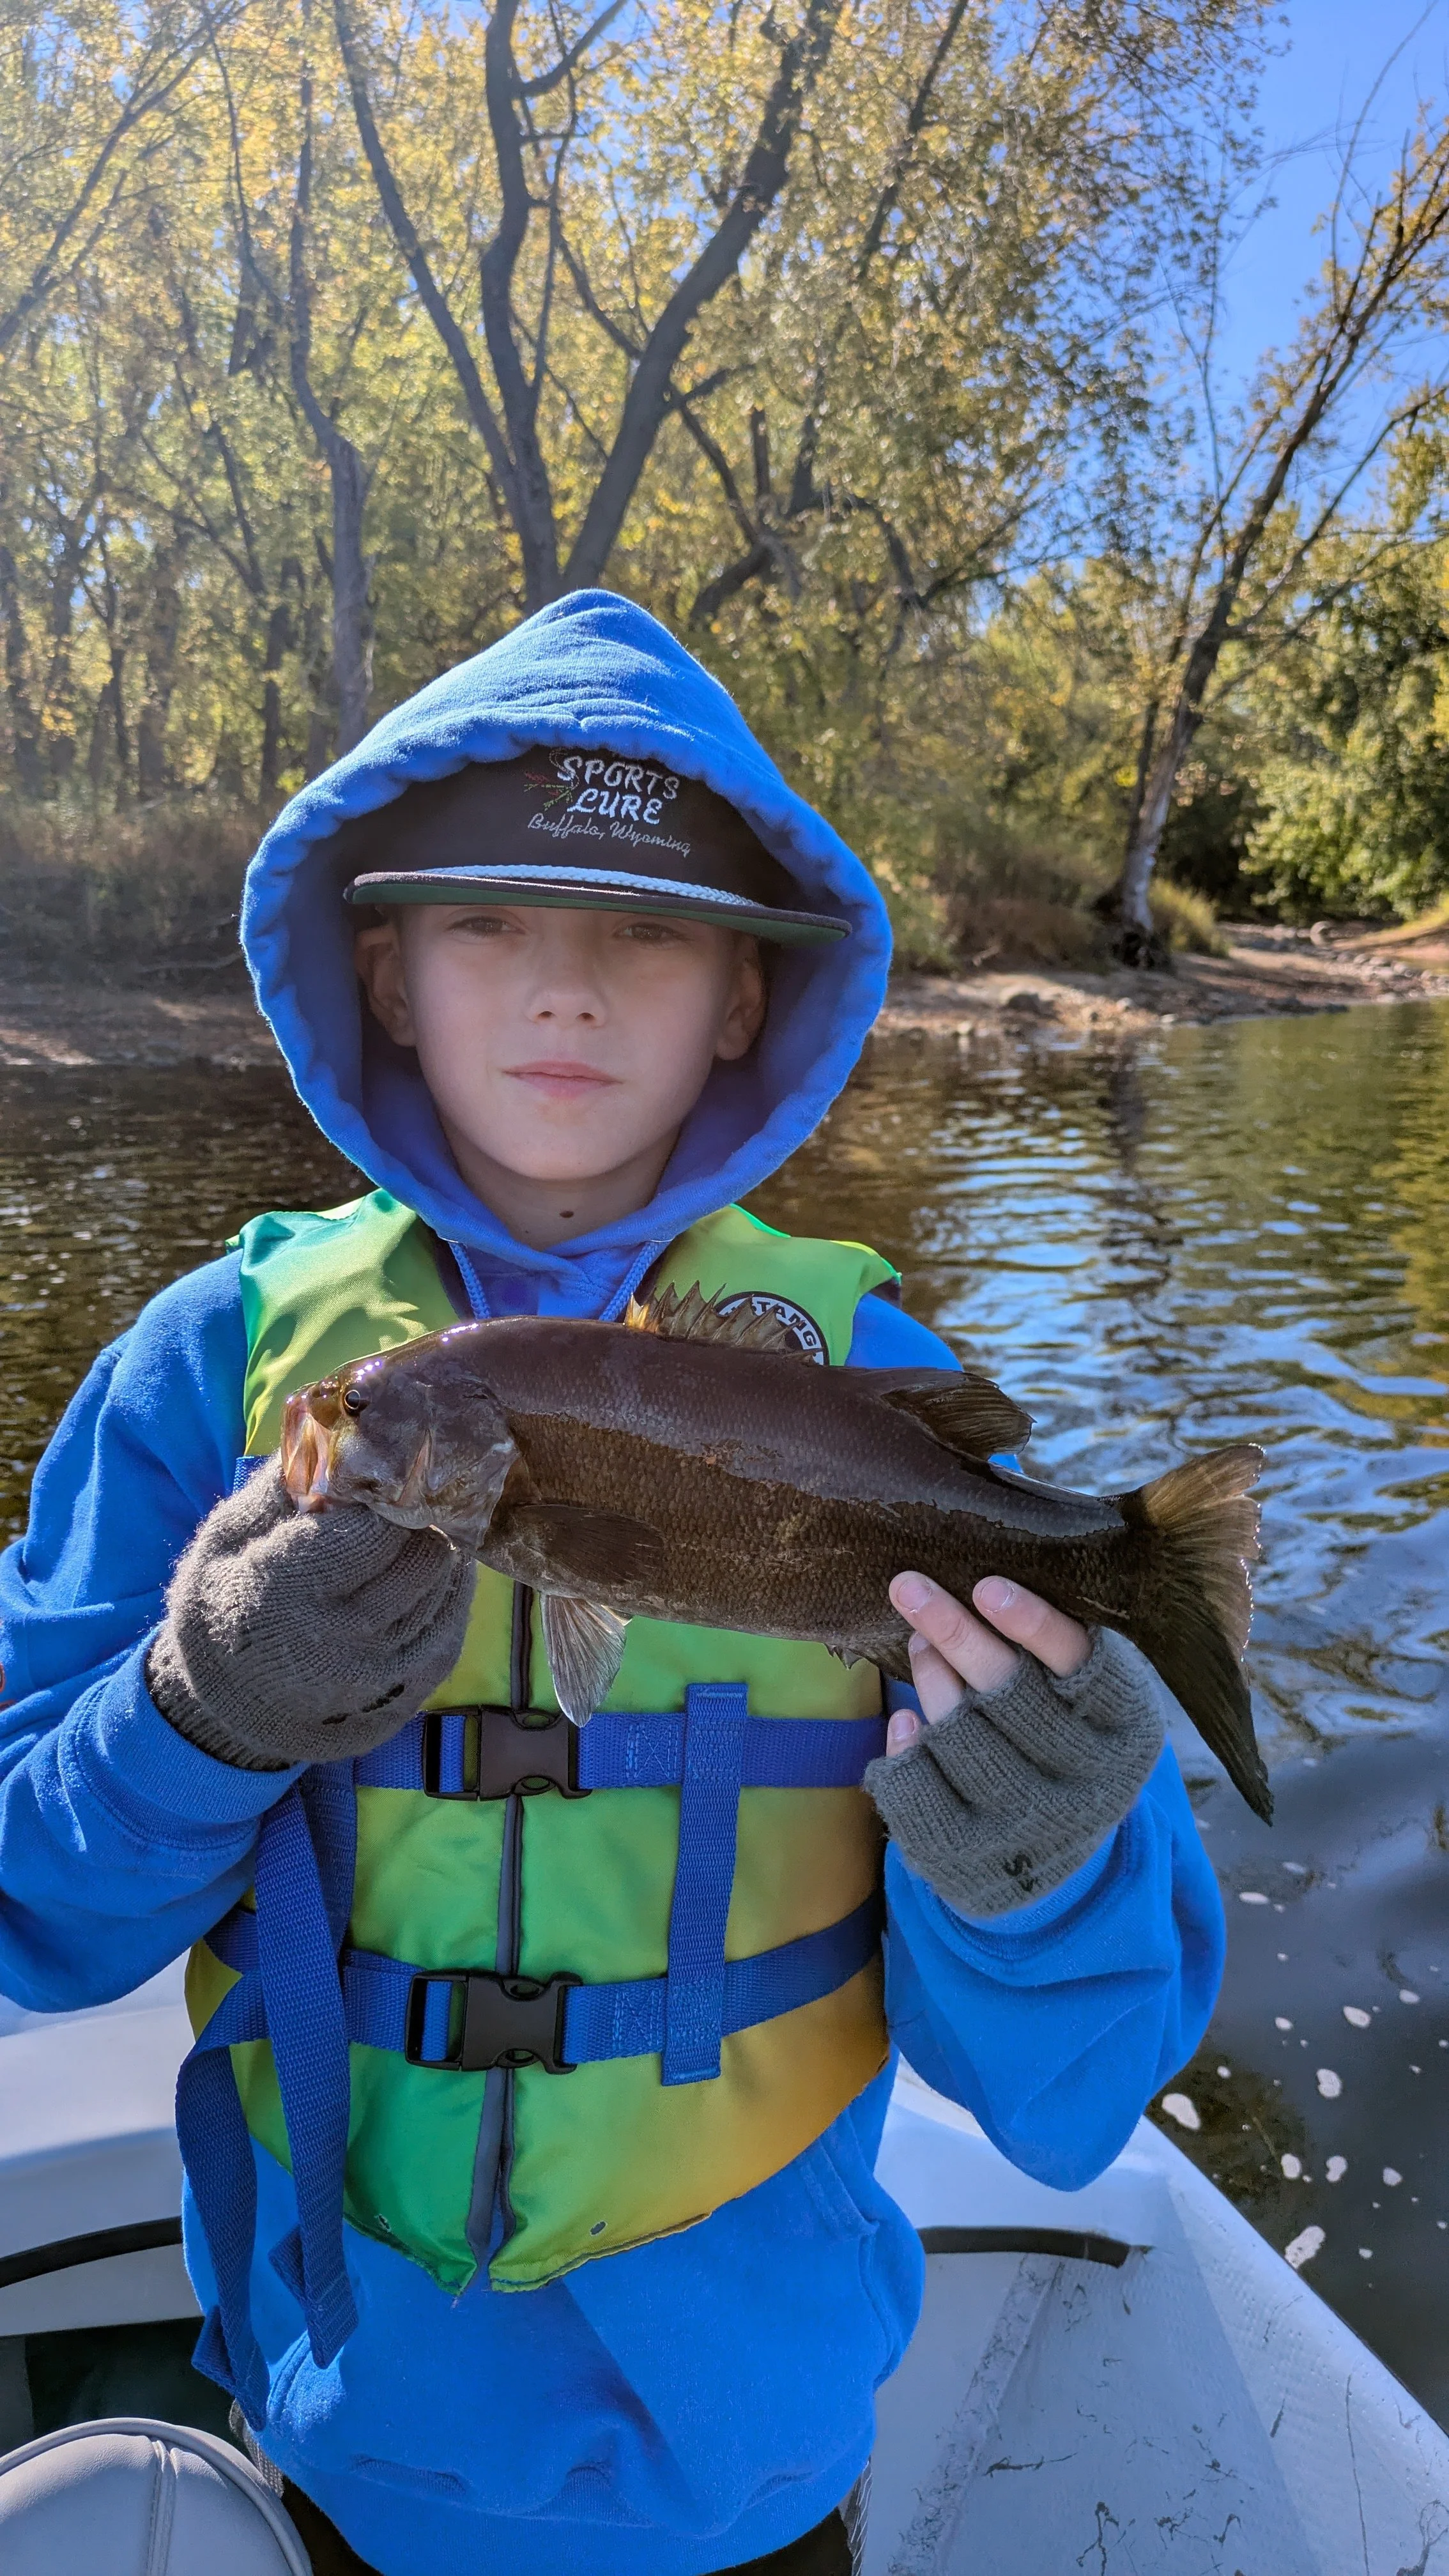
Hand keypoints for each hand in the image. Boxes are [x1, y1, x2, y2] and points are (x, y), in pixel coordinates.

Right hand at [147, 1460, 473, 1770]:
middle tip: (402, 1504)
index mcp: (285, 1591)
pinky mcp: (402, 1702)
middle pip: (425, 1553)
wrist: (219, 1710)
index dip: (393, 1489)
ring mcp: (377, 1679)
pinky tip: (421, 1577)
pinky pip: (451, 1632)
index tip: (391, 1469)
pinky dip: (446, 1596)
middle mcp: (339, 1640)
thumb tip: (336, 1429)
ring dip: (435, 1553)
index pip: (379, 1523)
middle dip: (418, 1520)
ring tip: (407, 1537)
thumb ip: (282, 1486)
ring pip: (446, 1589)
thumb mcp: (225, 1538)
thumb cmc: (220, 1606)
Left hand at [864, 1573, 1161, 1917]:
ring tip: (919, 1642)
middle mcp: (1088, 1781)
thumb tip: (977, 1588)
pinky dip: (904, 1748)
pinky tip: (904, 1722)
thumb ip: (1054, 1650)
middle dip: (954, 1633)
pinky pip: (920, 1792)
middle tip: (909, 1587)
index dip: (1034, 1625)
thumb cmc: (1070, 1739)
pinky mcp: (976, 1856)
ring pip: (961, 1737)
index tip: (986, 1587)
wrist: (1059, 1853)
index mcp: (1127, 1728)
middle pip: (1009, 1695)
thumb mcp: (1091, 1694)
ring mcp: (1031, 1825)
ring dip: (931, 1679)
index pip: (1082, 1666)